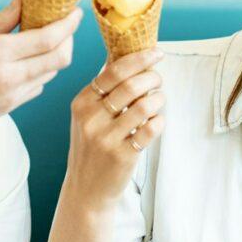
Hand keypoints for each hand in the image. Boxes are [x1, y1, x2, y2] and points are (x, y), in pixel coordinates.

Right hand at [0, 0, 79, 149]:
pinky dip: (40, 71)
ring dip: (55, 55)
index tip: (75, 12)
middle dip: (69, 39)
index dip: (69, 24)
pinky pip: (37, 87)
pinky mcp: (10, 108)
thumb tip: (22, 3)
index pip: (50, 37)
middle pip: (61, 58)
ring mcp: (13, 96)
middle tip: (64, 25)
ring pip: (51, 73)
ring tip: (45, 39)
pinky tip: (27, 61)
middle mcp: (10, 77)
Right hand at [60, 48, 164, 210]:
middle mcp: (91, 119)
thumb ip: (103, 89)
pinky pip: (150, 130)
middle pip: (131, 86)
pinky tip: (157, 122)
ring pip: (143, 106)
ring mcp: (106, 139)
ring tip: (158, 101)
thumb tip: (121, 54)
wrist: (86, 189)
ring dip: (158, 99)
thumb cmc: (91, 147)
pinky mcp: (122, 156)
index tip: (156, 52)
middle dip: (152, 77)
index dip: (139, 59)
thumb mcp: (87, 116)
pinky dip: (159, 121)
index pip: (113, 71)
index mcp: (82, 103)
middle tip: (158, 79)